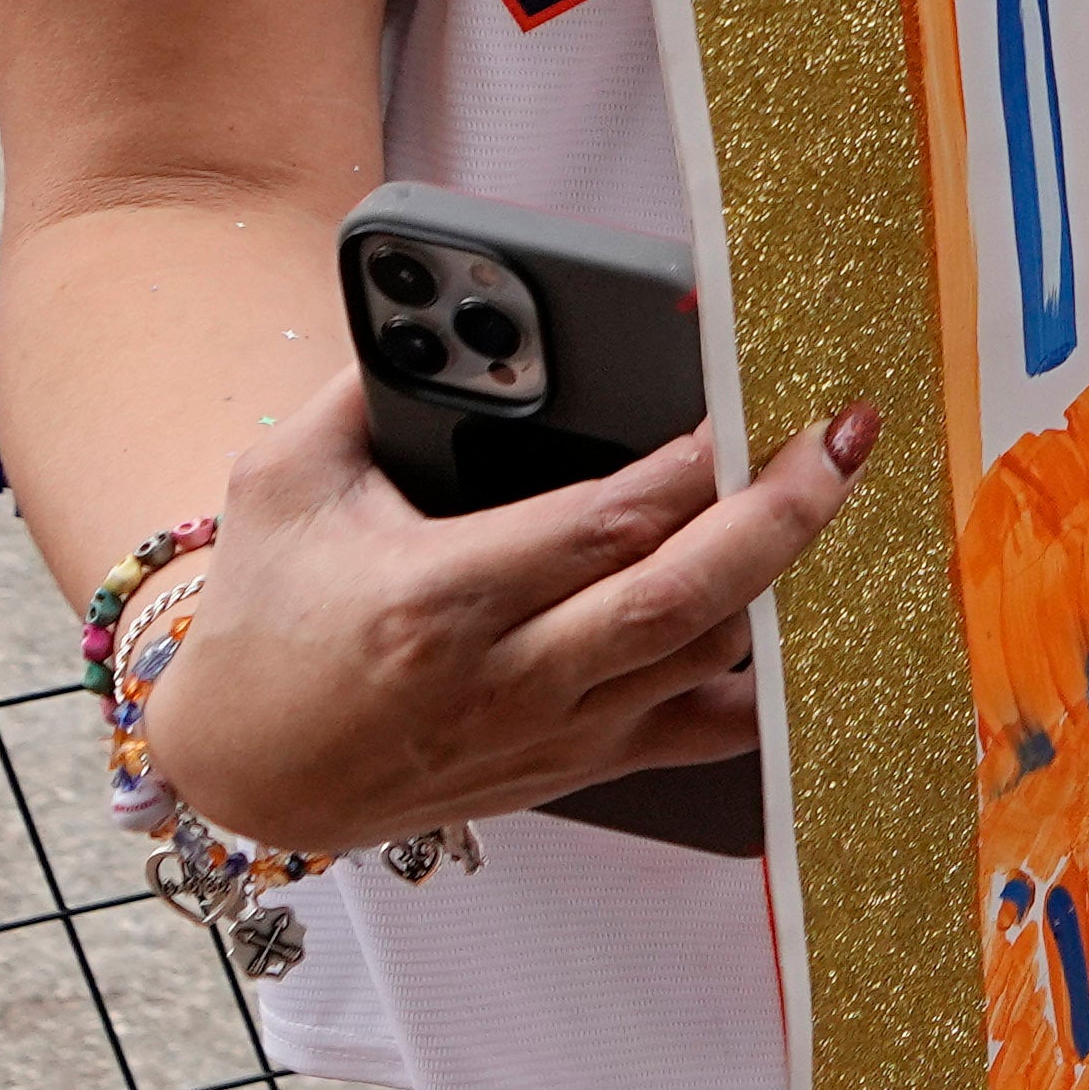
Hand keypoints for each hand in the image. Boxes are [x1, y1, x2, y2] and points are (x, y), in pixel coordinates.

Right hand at [128, 374, 888, 855]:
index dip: (699, 463)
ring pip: (713, 657)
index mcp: (442, 598)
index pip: (608, 523)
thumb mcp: (282, 484)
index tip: (754, 399)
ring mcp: (557, 732)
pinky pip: (708, 734)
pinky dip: (775, 683)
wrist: (245, 775)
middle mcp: (513, 677)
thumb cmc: (261, 627)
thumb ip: (363, 390)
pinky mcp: (578, 766)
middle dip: (784, 512)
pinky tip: (814, 623)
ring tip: (828, 495)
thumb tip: (440, 315)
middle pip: (688, 595)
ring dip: (783, 578)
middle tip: (843, 439)